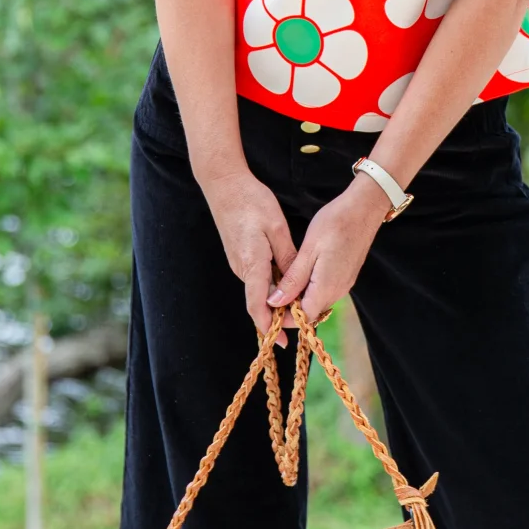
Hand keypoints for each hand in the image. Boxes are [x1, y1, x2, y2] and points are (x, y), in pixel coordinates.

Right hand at [198, 168, 297, 346]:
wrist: (224, 185)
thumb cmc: (251, 202)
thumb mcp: (276, 228)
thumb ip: (287, 258)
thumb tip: (295, 284)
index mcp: (251, 264)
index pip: (258, 305)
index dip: (269, 326)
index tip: (282, 343)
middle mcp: (242, 268)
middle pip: (261, 301)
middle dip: (280, 314)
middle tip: (304, 320)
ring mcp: (239, 262)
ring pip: (260, 288)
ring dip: (278, 298)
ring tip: (301, 302)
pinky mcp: (240, 255)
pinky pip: (257, 277)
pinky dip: (272, 284)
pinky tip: (288, 280)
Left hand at [267, 173, 390, 321]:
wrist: (364, 209)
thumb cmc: (334, 224)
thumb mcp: (308, 250)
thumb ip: (293, 280)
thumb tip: (274, 302)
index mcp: (326, 287)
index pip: (303, 318)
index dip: (284, 317)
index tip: (268, 307)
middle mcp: (338, 291)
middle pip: (310, 312)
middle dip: (290, 309)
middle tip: (270, 293)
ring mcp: (344, 284)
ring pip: (317, 302)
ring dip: (300, 299)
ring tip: (281, 283)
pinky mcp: (346, 276)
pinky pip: (325, 291)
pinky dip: (310, 289)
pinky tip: (299, 275)